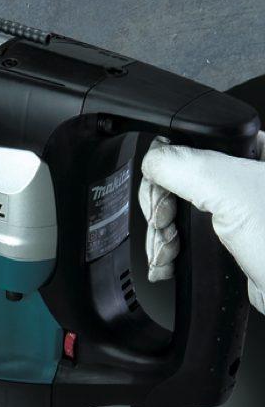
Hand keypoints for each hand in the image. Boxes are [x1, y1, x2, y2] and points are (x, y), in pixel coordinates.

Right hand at [139, 133, 264, 313]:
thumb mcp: (231, 191)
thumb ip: (184, 165)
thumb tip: (153, 159)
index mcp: (254, 152)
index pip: (191, 145)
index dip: (166, 170)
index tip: (161, 194)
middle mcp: (245, 179)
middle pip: (177, 182)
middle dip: (160, 211)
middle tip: (164, 225)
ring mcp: (237, 212)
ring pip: (177, 214)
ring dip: (161, 236)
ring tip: (168, 251)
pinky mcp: (230, 243)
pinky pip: (186, 239)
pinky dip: (169, 252)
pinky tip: (169, 261)